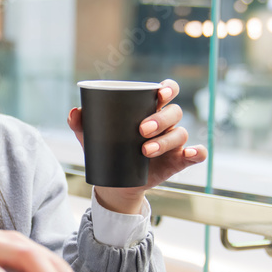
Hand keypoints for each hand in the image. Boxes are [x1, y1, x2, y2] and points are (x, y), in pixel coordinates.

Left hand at [67, 79, 207, 213]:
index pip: (166, 91)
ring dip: (165, 141)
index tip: (158, 93)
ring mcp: (174, 142)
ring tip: (144, 151)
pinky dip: (197, 153)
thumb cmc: (109, 151)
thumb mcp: (94, 138)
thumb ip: (82, 124)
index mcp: (150, 109)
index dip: (167, 88)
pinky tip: (189, 154)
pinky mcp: (178, 160)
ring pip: (180, 134)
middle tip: (141, 130)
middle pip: (174, 112)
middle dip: (160, 119)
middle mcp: (166, 123)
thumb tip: (74, 112)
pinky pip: (195, 154)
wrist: (116, 183)